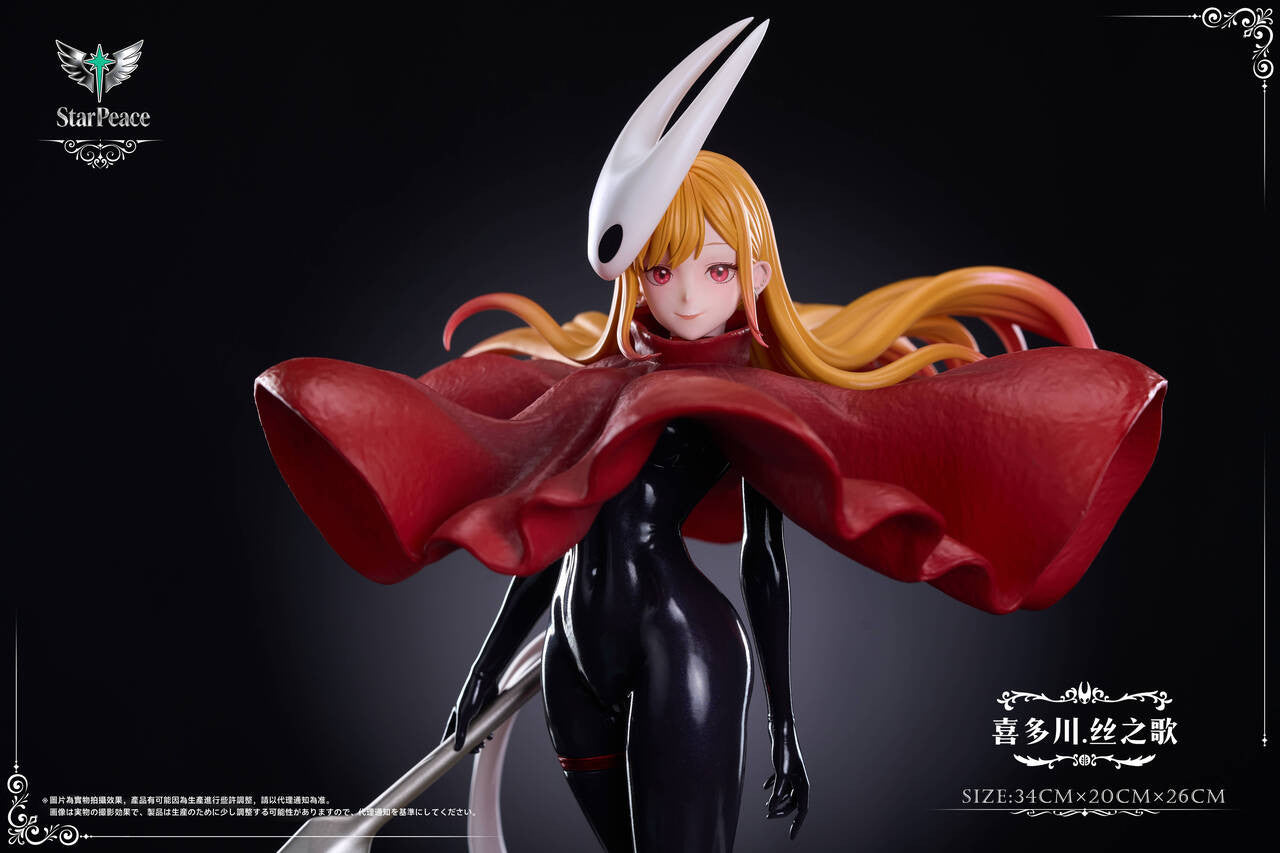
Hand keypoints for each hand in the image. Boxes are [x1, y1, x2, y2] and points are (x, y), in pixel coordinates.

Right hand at [441, 669, 498, 752]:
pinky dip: (486, 731)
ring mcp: (474, 714)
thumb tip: (456, 749)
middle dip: (469, 745)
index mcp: (455, 717)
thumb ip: (461, 732)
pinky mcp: (484, 711)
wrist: (485, 679)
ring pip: (475, 731)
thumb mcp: (465, 716)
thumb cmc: (472, 696)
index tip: (446, 756)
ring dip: (479, 739)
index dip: (448, 746)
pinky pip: (484, 725)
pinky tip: (491, 736)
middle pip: (464, 736)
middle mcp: (463, 716)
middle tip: (475, 751)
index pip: (449, 735)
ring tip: (483, 745)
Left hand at [761, 717, 808, 839]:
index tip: (791, 837)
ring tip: (766, 808)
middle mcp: (799, 779)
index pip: (802, 809)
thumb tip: (771, 808)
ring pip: (786, 794)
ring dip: (777, 801)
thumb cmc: (783, 750)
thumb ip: (777, 791)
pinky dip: (773, 787)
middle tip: (768, 816)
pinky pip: (781, 782)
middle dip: (781, 811)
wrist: (781, 729)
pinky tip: (764, 788)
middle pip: (793, 803)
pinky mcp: (784, 767)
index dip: (797, 824)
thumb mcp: (780, 773)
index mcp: (803, 782)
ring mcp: (792, 773)